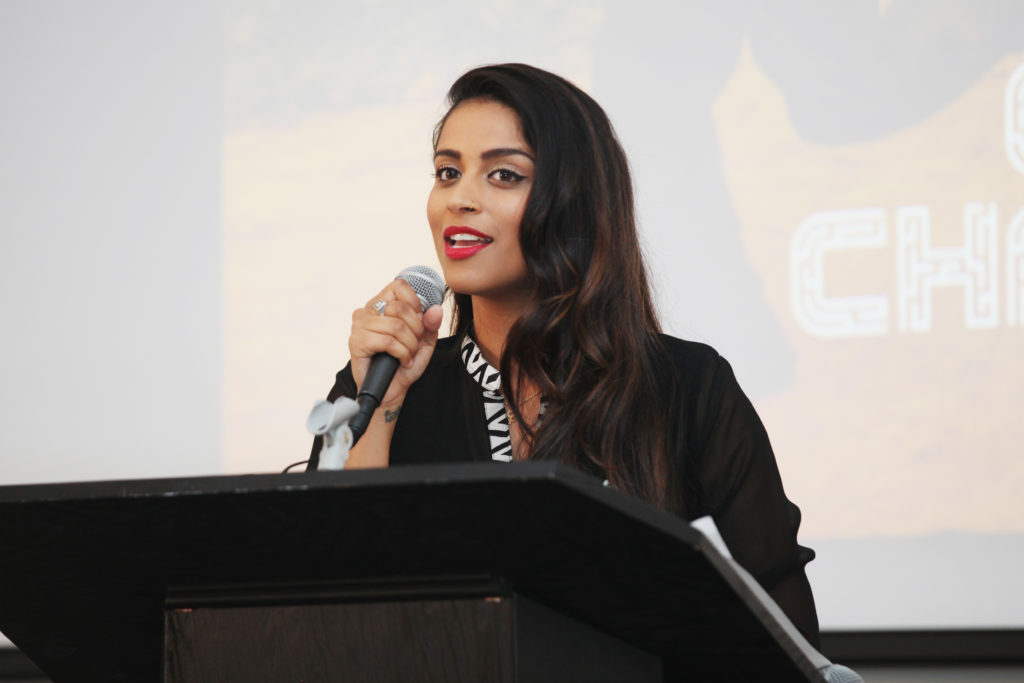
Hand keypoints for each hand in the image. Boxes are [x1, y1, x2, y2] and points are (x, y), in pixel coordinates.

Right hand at [348, 279, 443, 406]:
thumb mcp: (424, 341)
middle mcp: (367, 311)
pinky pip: (388, 341)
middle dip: (416, 330)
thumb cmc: (404, 363)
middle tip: (415, 345)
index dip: (415, 304)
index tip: (419, 323)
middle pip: (400, 307)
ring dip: (410, 345)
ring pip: (396, 326)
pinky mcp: (357, 342)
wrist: (392, 390)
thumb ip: (430, 324)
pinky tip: (401, 361)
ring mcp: (359, 326)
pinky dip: (402, 353)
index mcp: (381, 304)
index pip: (399, 286)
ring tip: (408, 356)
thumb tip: (436, 310)